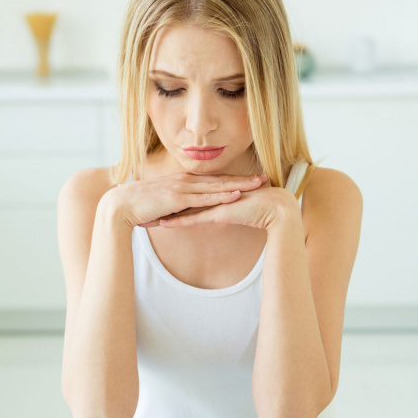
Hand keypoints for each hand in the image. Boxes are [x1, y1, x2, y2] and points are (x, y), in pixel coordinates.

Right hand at [99, 172, 268, 228]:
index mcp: (183, 181)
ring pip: (217, 186)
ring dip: (239, 184)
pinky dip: (221, 195)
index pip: (214, 180)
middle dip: (244, 179)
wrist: (119, 206)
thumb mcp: (163, 206)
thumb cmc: (139, 207)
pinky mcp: (177, 198)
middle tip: (266, 178)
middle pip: (220, 179)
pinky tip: (236, 195)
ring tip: (258, 185)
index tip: (252, 179)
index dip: (234, 179)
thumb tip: (187, 214)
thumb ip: (178, 207)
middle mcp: (185, 181)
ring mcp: (182, 188)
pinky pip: (204, 197)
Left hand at [157, 184, 298, 231]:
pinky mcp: (218, 213)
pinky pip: (194, 218)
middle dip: (159, 206)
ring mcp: (214, 203)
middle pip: (179, 200)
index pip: (187, 197)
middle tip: (141, 209)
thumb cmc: (262, 207)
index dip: (169, 201)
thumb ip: (228, 209)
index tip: (153, 205)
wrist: (277, 207)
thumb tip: (221, 213)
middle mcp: (211, 195)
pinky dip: (178, 221)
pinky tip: (163, 224)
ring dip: (163, 214)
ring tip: (144, 219)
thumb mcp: (238, 209)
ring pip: (182, 209)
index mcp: (214, 193)